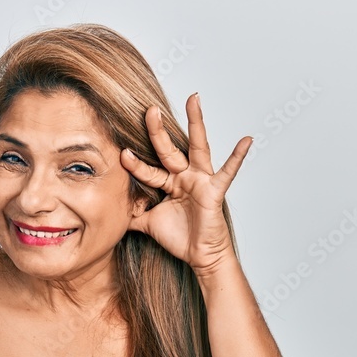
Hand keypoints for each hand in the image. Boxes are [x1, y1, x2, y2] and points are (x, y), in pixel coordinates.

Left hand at [121, 92, 251, 275]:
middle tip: (149, 109)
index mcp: (170, 183)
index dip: (135, 164)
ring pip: (197, 147)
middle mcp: (185, 177)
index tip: (122, 154)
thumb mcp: (148, 223)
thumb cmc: (180, 238)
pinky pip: (228, 172)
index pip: (149, 169)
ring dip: (196, 123)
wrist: (200, 256)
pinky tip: (247, 140)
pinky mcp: (214, 190)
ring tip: (194, 99)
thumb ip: (132, 213)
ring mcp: (200, 181)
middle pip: (168, 149)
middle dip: (157, 130)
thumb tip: (110, 211)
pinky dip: (237, 157)